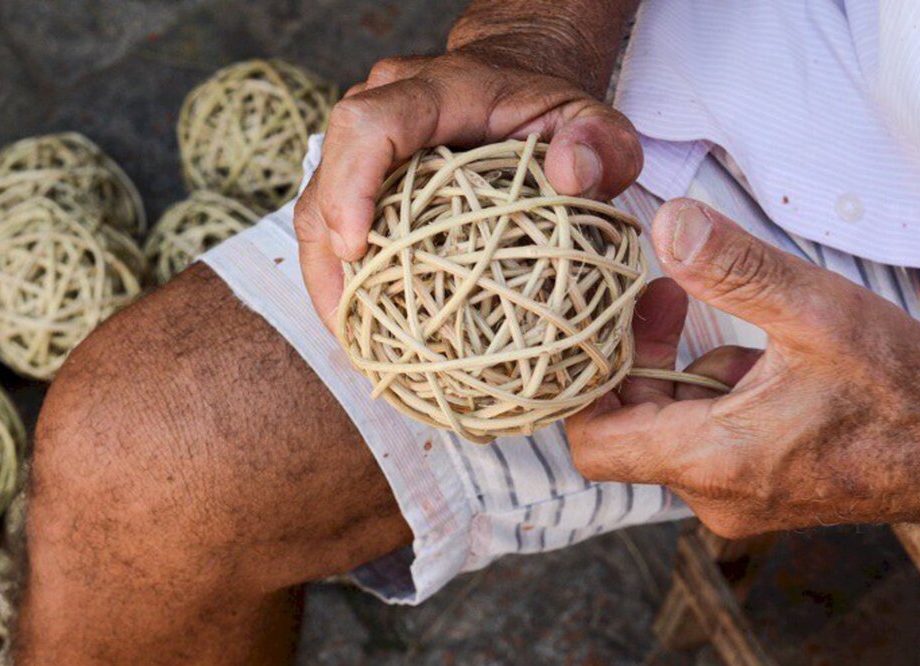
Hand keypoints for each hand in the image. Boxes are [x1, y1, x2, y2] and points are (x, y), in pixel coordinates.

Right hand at [293, 46, 641, 330]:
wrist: (514, 74)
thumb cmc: (545, 107)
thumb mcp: (591, 117)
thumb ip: (602, 141)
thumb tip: (574, 176)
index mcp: (432, 91)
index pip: (369, 124)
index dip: (351, 185)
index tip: (355, 248)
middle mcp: (381, 107)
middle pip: (326, 172)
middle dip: (327, 250)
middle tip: (350, 323)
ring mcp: (362, 142)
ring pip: (316, 203)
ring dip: (325, 272)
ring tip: (352, 338)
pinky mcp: (358, 172)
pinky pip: (330, 221)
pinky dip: (339, 273)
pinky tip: (362, 324)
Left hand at [567, 199, 919, 537]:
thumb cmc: (905, 392)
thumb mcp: (818, 312)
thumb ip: (735, 268)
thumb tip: (667, 223)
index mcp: (713, 460)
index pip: (594, 443)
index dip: (578, 386)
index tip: (593, 329)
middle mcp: (714, 493)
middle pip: (626, 429)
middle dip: (637, 360)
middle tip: (660, 298)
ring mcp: (736, 497)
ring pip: (668, 428)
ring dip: (683, 373)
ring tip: (737, 333)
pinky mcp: (757, 489)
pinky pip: (705, 439)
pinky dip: (716, 395)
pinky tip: (763, 364)